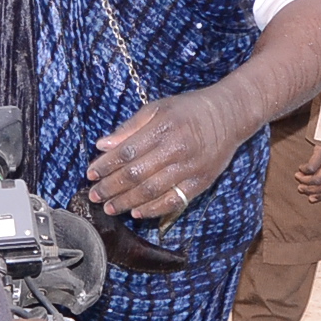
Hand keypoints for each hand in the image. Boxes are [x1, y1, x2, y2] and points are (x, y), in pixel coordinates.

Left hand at [87, 87, 246, 219]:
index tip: (90, 174)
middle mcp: (176, 149)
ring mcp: (190, 169)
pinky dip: (152, 210)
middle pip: (136, 175)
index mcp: (163, 128)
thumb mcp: (158, 108)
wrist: (230, 115)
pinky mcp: (200, 183)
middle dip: (111, 188)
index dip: (105, 166)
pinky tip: (136, 213)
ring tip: (110, 207)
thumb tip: (103, 145)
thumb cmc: (190, 109)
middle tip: (94, 196)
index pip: (127, 152)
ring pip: (152, 191)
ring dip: (127, 202)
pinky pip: (173, 201)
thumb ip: (130, 128)